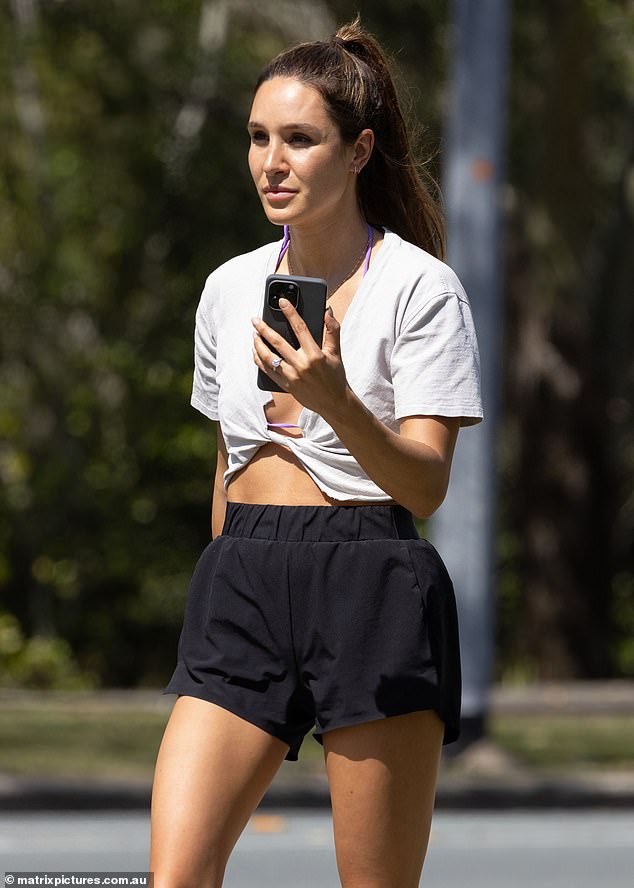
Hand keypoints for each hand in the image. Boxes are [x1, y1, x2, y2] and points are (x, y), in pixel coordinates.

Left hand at [251, 298, 347, 417]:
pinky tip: (255, 352)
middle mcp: (301, 365)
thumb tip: (327, 311)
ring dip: (258, 344)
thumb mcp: (336, 353)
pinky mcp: (285, 385)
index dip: (290, 313)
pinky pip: (267, 371)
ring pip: (268, 357)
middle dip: (264, 329)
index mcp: (315, 355)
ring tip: (254, 335)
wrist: (334, 403)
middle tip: (255, 320)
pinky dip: (259, 360)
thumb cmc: (336, 377)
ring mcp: (291, 376)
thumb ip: (333, 330)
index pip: (300, 328)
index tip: (282, 302)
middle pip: (277, 342)